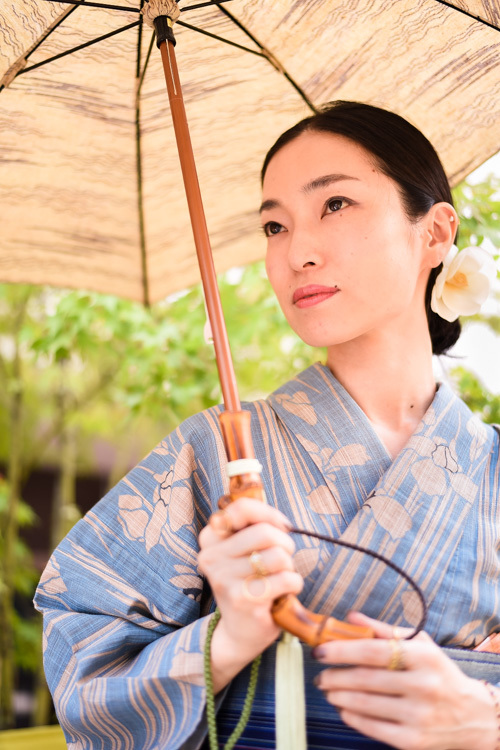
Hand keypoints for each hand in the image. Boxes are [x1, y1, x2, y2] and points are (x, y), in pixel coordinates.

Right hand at [198, 498, 302, 691]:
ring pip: (278, 556)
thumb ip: (256, 527)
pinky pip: (286, 579)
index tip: (280, 527)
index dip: (269, 514)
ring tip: (278, 579)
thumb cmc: (249, 582)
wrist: (240, 632)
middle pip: (265, 532)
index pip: (241, 508)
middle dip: (284, 545)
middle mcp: (212, 556)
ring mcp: (225, 579)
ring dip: (289, 567)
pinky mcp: (244, 599)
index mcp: (210, 538)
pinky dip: (294, 585)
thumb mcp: (245, 551)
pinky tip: (282, 594)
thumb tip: (282, 522)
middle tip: (281, 561)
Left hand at [312, 612, 497, 749]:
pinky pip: (371, 728)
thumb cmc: (439, 673)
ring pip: (364, 704)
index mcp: (423, 657)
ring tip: (327, 688)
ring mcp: (418, 716)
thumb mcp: (421, 645)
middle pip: (364, 679)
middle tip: (320, 674)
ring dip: (337, 695)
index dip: (342, 650)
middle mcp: (423, 686)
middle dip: (334, 676)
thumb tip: (350, 617)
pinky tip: (343, 707)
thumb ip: (384, 630)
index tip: (321, 650)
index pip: (373, 651)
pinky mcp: (413, 741)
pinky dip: (350, 716)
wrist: (474, 717)